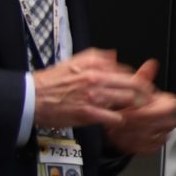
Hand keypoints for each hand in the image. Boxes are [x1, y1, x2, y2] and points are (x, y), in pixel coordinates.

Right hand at [32, 48, 149, 129]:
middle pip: (134, 84)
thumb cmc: (51, 82)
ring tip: (130, 111)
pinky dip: (118, 120)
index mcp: (94, 65)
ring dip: (132, 107)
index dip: (136, 81)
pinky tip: (115, 120)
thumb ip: (96, 58)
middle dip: (143, 94)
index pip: (127, 71)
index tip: (140, 87)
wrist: (31, 97)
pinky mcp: (88, 113)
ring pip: (127, 100)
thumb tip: (114, 56)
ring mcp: (93, 96)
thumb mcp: (74, 61)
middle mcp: (96, 78)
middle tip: (144, 100)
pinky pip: (115, 117)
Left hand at [103, 60, 175, 155]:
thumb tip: (150, 64)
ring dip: (129, 134)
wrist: (130, 119)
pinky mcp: (153, 147)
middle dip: (136, 123)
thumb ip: (143, 77)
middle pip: (157, 124)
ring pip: (150, 138)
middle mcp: (169, 120)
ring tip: (114, 128)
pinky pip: (144, 148)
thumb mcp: (137, 86)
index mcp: (170, 103)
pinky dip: (130, 144)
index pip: (167, 109)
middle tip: (119, 120)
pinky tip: (119, 137)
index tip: (128, 111)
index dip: (146, 110)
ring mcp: (163, 135)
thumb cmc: (134, 101)